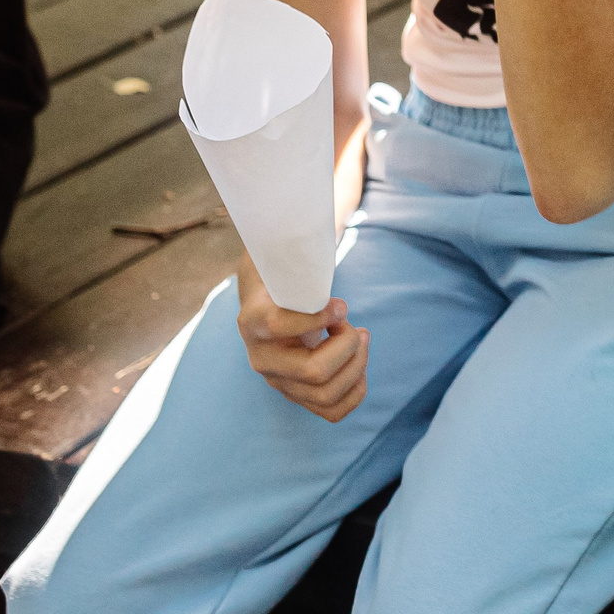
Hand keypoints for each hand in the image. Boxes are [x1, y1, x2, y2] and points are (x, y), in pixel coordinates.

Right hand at [234, 251, 369, 422]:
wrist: (271, 299)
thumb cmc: (286, 271)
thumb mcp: (284, 251)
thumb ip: (292, 238)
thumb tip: (318, 202)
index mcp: (254, 320)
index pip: (279, 327)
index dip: (318, 317)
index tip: (341, 304)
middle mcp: (261, 358)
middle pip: (315, 371)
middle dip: (349, 345)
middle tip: (353, 323)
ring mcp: (279, 381)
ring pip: (327, 393)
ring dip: (358, 366)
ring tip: (360, 338)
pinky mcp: (297, 393)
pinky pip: (332, 411)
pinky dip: (357, 390)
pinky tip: (359, 362)